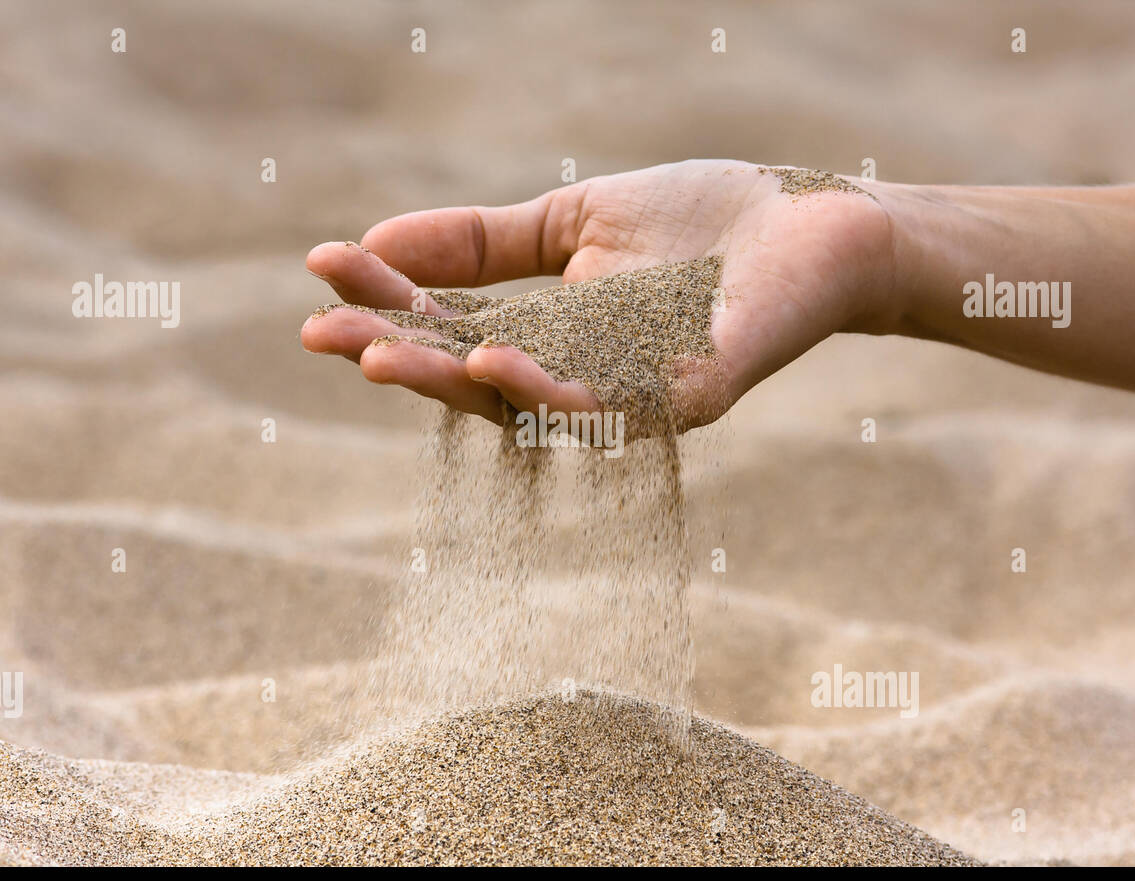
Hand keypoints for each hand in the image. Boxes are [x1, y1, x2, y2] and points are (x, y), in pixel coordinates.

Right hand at [301, 159, 897, 429]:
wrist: (813, 223)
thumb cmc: (699, 223)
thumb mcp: (571, 220)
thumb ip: (483, 241)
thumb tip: (374, 242)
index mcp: (546, 334)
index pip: (447, 324)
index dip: (385, 301)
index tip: (321, 266)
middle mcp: (576, 376)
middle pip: (469, 375)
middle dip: (393, 353)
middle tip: (321, 334)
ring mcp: (627, 395)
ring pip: (524, 401)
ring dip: (447, 379)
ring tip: (376, 356)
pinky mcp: (684, 398)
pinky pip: (605, 406)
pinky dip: (544, 387)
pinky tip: (488, 357)